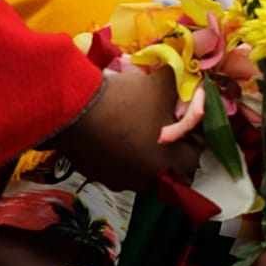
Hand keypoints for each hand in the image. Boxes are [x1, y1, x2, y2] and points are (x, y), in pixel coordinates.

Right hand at [48, 68, 201, 193]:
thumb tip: (190, 84)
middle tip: (166, 128)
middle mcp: (144, 181)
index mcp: (167, 165)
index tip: (187, 125)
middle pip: (169, 170)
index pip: (194, 158)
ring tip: (138, 131)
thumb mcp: (162, 87)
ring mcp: (117, 180)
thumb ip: (183, 89)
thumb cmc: (126, 101)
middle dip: (171, 152)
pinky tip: (115, 135)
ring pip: (141, 171)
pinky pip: (117, 168)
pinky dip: (120, 155)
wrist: (71, 108)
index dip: (194, 139)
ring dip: (145, 156)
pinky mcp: (94, 175)